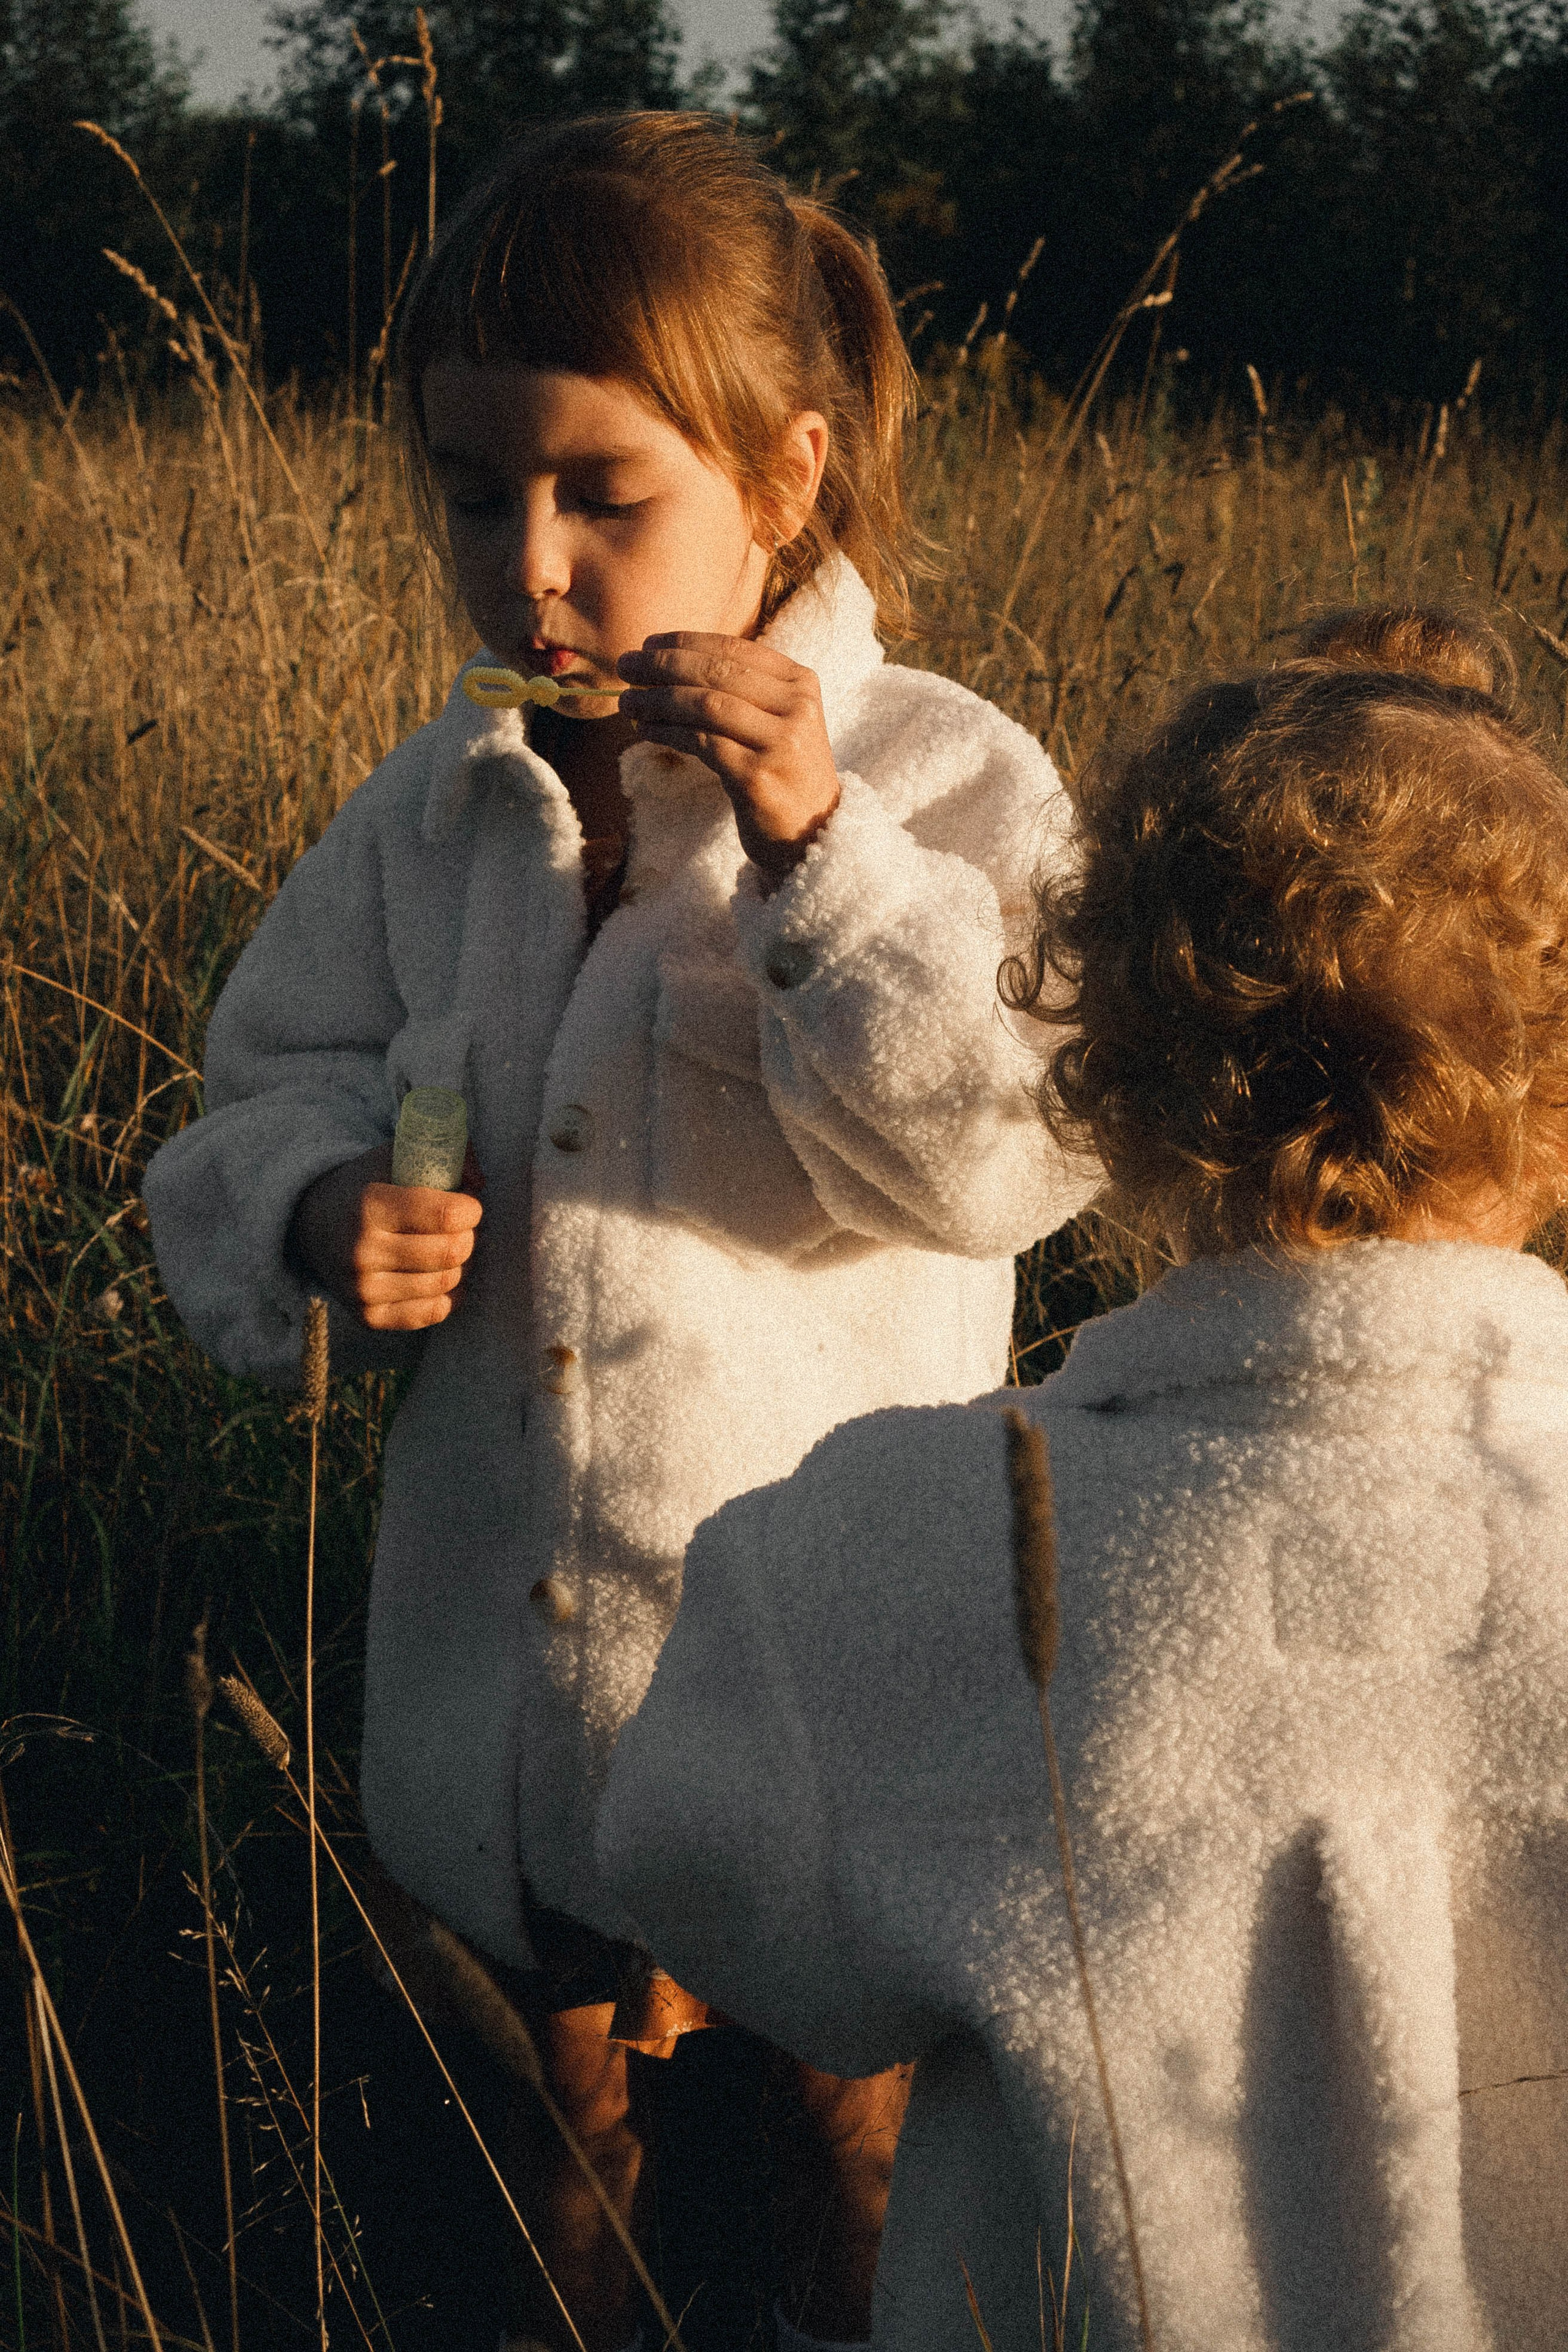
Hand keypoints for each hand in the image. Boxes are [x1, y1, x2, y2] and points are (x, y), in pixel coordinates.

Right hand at [289, 1140, 483, 1331]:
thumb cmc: (364, 1187)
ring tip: (447, 1247)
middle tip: (459, 1228)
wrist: (311, 1226)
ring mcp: (364, 1290)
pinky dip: (447, 1294)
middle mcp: (363, 1252)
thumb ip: (443, 1158)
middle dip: (468, 1236)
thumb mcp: (394, 1158)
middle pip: (452, 1252)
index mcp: (370, 1206)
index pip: (447, 1215)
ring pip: (447, 1283)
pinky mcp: (369, 1317)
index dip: (471, 1209)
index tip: (466, 1204)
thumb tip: (480, 1182)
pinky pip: (434, 1312)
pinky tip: (436, 1274)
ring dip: (459, 1265)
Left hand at [617, 634, 840, 885]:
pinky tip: (645, 730)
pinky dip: (666, 732)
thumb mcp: (775, 721)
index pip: (734, 648)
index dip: (685, 642)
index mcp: (801, 683)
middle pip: (717, 672)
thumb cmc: (783, 772)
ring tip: (627, 702)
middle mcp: (796, 707)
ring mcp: (780, 743)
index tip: (647, 644)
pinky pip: (701, 743)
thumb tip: (668, 661)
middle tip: (625, 666)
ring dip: (658, 700)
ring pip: (705, 705)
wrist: (814, 833)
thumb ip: (742, 690)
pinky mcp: (758, 777)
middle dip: (663, 665)